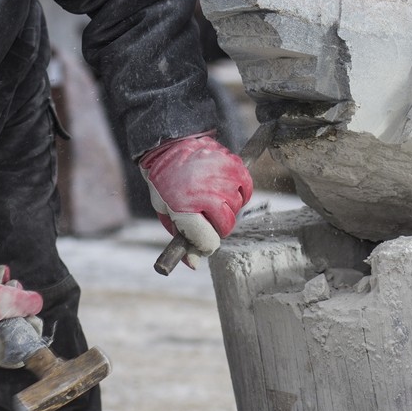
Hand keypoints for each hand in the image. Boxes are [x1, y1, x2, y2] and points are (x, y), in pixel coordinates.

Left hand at [140, 135, 252, 268]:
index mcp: (185, 208)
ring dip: (226, 208)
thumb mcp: (165, 213)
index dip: (205, 246)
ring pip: (236, 208)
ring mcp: (223, 179)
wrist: (169, 146)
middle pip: (226, 226)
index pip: (209, 241)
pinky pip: (246, 190)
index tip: (201, 241)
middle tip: (206, 217)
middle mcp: (207, 195)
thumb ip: (181, 238)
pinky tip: (226, 190)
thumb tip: (195, 264)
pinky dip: (240, 194)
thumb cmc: (165, 183)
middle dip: (217, 227)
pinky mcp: (234, 166)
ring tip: (211, 197)